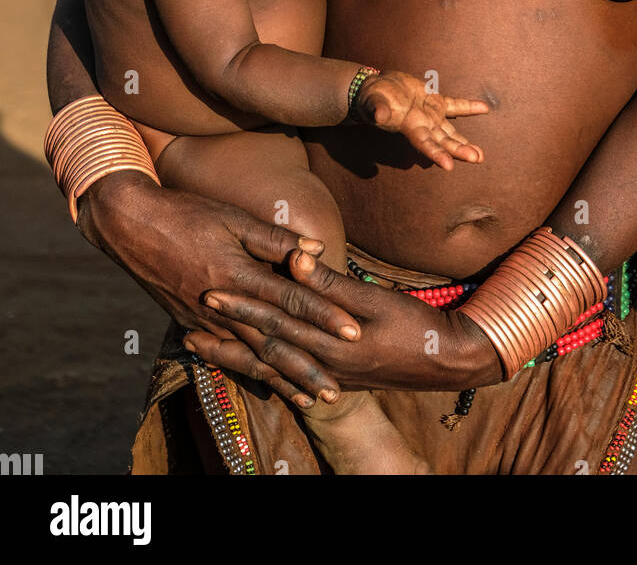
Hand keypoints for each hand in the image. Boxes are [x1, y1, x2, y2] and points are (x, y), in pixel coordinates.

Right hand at [77, 170, 361, 408]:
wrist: (132, 226)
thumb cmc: (188, 214)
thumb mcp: (234, 218)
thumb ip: (276, 239)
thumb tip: (317, 251)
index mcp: (238, 274)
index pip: (291, 300)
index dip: (324, 316)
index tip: (354, 331)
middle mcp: (224, 305)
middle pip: (273, 341)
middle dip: (307, 366)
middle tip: (337, 390)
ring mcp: (205, 320)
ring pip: (250, 356)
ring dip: (281, 379)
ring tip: (309, 398)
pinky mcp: (191, 325)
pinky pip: (226, 356)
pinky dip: (249, 372)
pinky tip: (265, 384)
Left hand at [183, 249, 502, 393]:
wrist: (446, 361)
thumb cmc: (414, 324)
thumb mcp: (375, 299)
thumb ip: (332, 282)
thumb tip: (296, 256)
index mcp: (329, 341)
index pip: (275, 319)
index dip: (241, 304)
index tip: (209, 291)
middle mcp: (321, 364)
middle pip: (264, 347)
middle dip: (226, 334)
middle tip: (190, 321)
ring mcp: (328, 376)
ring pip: (270, 365)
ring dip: (235, 355)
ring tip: (201, 346)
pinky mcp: (336, 380)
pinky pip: (288, 377)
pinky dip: (263, 371)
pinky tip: (246, 368)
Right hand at [356, 71, 487, 168]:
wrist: (378, 88)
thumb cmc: (372, 98)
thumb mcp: (373, 103)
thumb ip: (377, 110)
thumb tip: (379, 116)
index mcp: (410, 127)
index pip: (425, 144)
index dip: (436, 154)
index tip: (449, 166)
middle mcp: (424, 125)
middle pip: (444, 141)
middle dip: (459, 151)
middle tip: (477, 158)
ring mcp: (431, 115)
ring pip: (451, 131)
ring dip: (465, 142)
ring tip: (481, 155)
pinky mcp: (435, 101)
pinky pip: (456, 105)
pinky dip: (469, 107)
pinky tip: (484, 109)